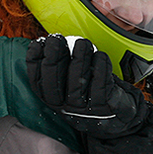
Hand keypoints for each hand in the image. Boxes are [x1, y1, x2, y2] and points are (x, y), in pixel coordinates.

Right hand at [26, 34, 148, 138]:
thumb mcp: (68, 85)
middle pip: (53, 81)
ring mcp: (84, 108)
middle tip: (56, 38)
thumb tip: (43, 42)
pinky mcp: (104, 105)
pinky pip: (100, 82)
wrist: (118, 115)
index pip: (36, 81)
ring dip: (80, 57)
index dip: (34, 60)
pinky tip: (99, 55)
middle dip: (53, 55)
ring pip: (77, 81)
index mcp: (53, 100)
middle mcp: (65, 107)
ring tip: (82, 43)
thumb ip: (57, 66)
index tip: (39, 42)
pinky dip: (100, 65)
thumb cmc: (89, 92)